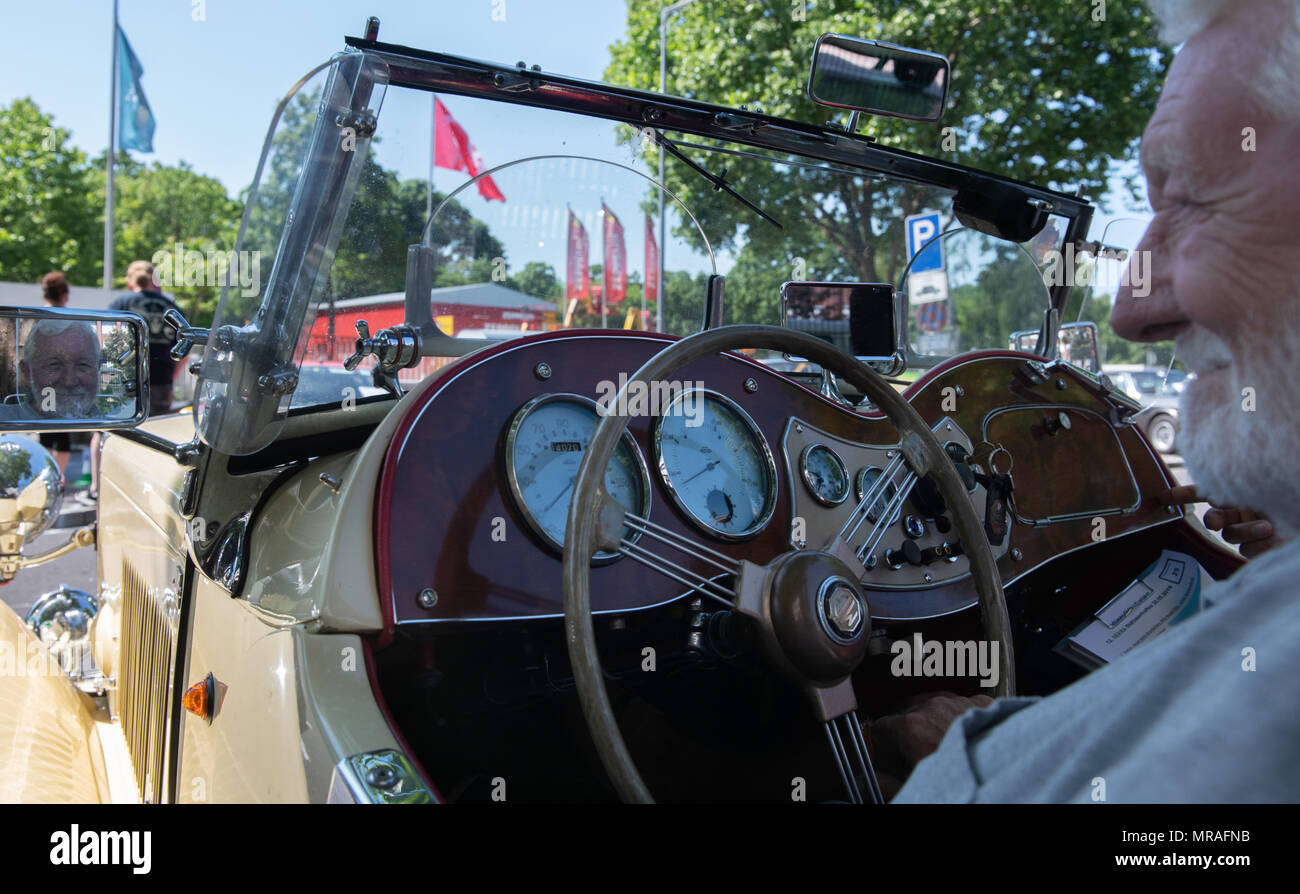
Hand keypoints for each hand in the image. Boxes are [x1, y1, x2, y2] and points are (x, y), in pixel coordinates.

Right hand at [868, 691, 992, 798]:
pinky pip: (961, 705)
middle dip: (907, 738)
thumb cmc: (965, 779)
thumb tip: (869, 781)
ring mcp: (960, 701)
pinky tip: (965, 741)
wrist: (1009, 774)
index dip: (883, 751)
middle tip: (918, 762)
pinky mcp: (984, 703)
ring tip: (943, 750)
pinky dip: (959, 719)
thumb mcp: (916, 787)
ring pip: (934, 706)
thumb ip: (883, 784)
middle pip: (905, 715)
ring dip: (932, 725)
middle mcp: (934, 707)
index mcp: (912, 726)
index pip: (879, 729)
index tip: (892, 764)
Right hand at [1161, 485, 1281, 558]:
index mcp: (1240, 492)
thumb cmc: (1289, 497)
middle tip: (1216, 521)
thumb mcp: (1267, 486)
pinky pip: (1247, 550)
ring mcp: (1250, 531)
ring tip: (1266, 526)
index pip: (1206, 491)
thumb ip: (1239, 486)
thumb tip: (1219, 491)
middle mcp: (1242, 512)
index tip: (1164, 498)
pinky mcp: (1259, 550)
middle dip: (1214, 518)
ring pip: (1231, 534)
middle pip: (1215, 517)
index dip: (1184, 495)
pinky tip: (1273, 537)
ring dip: (1244, 530)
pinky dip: (1258, 544)